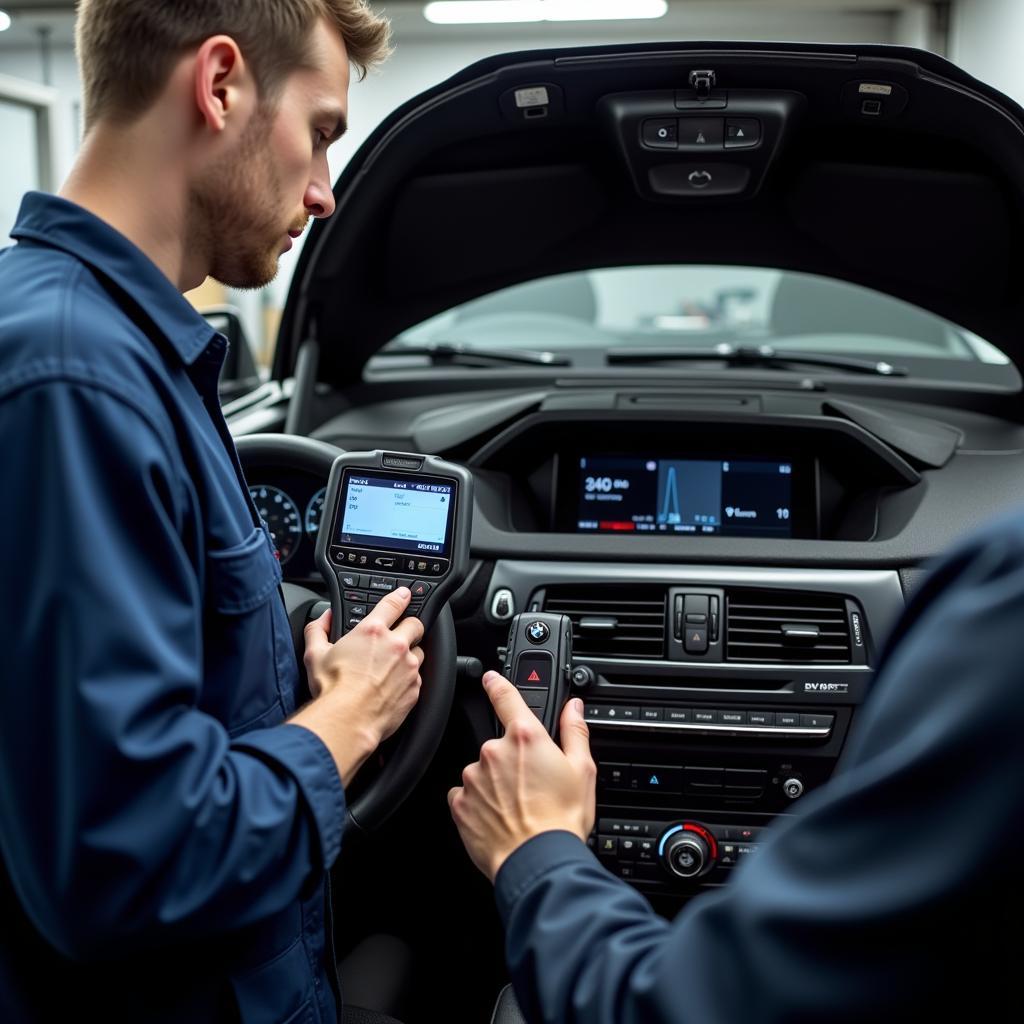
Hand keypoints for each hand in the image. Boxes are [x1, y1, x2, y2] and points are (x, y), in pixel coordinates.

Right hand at [301, 588, 424, 748]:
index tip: (404, 595)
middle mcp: (396, 646)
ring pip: (420, 652)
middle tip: (400, 634)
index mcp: (372, 632)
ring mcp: (409, 667)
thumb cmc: (332, 690)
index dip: (401, 597)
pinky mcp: (415, 688)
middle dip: (410, 626)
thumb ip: (317, 629)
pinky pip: (417, 678)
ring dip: (410, 655)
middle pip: (416, 625)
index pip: (394, 604)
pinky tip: (393, 687)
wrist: (348, 721)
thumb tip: (322, 619)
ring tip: (392, 666)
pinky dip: (408, 679)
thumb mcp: (315, 654)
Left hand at [448, 672, 595, 881]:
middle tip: (531, 785)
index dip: (497, 683)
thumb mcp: (582, 770)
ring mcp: (473, 777)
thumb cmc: (562, 820)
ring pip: (483, 772)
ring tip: (518, 807)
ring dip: (495, 784)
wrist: (537, 862)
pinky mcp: (460, 802)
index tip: (489, 677)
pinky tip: (498, 817)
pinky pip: (467, 796)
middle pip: (500, 745)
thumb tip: (573, 708)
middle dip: (513, 761)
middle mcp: (494, 751)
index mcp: (526, 737)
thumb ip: (574, 731)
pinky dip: (480, 803)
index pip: (505, 697)